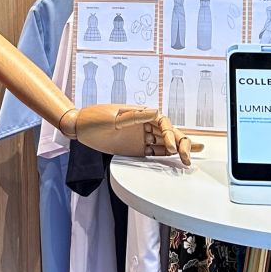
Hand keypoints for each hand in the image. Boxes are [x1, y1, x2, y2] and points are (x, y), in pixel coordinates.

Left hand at [72, 104, 201, 164]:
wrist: (79, 128)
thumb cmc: (94, 118)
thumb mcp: (113, 117)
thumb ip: (134, 118)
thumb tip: (155, 112)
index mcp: (141, 114)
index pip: (163, 122)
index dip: (170, 134)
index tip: (170, 147)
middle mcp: (144, 125)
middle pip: (168, 133)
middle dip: (180, 143)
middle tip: (187, 157)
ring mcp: (141, 137)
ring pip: (164, 144)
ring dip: (177, 149)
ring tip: (191, 157)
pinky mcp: (136, 149)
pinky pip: (154, 153)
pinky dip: (166, 156)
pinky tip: (176, 159)